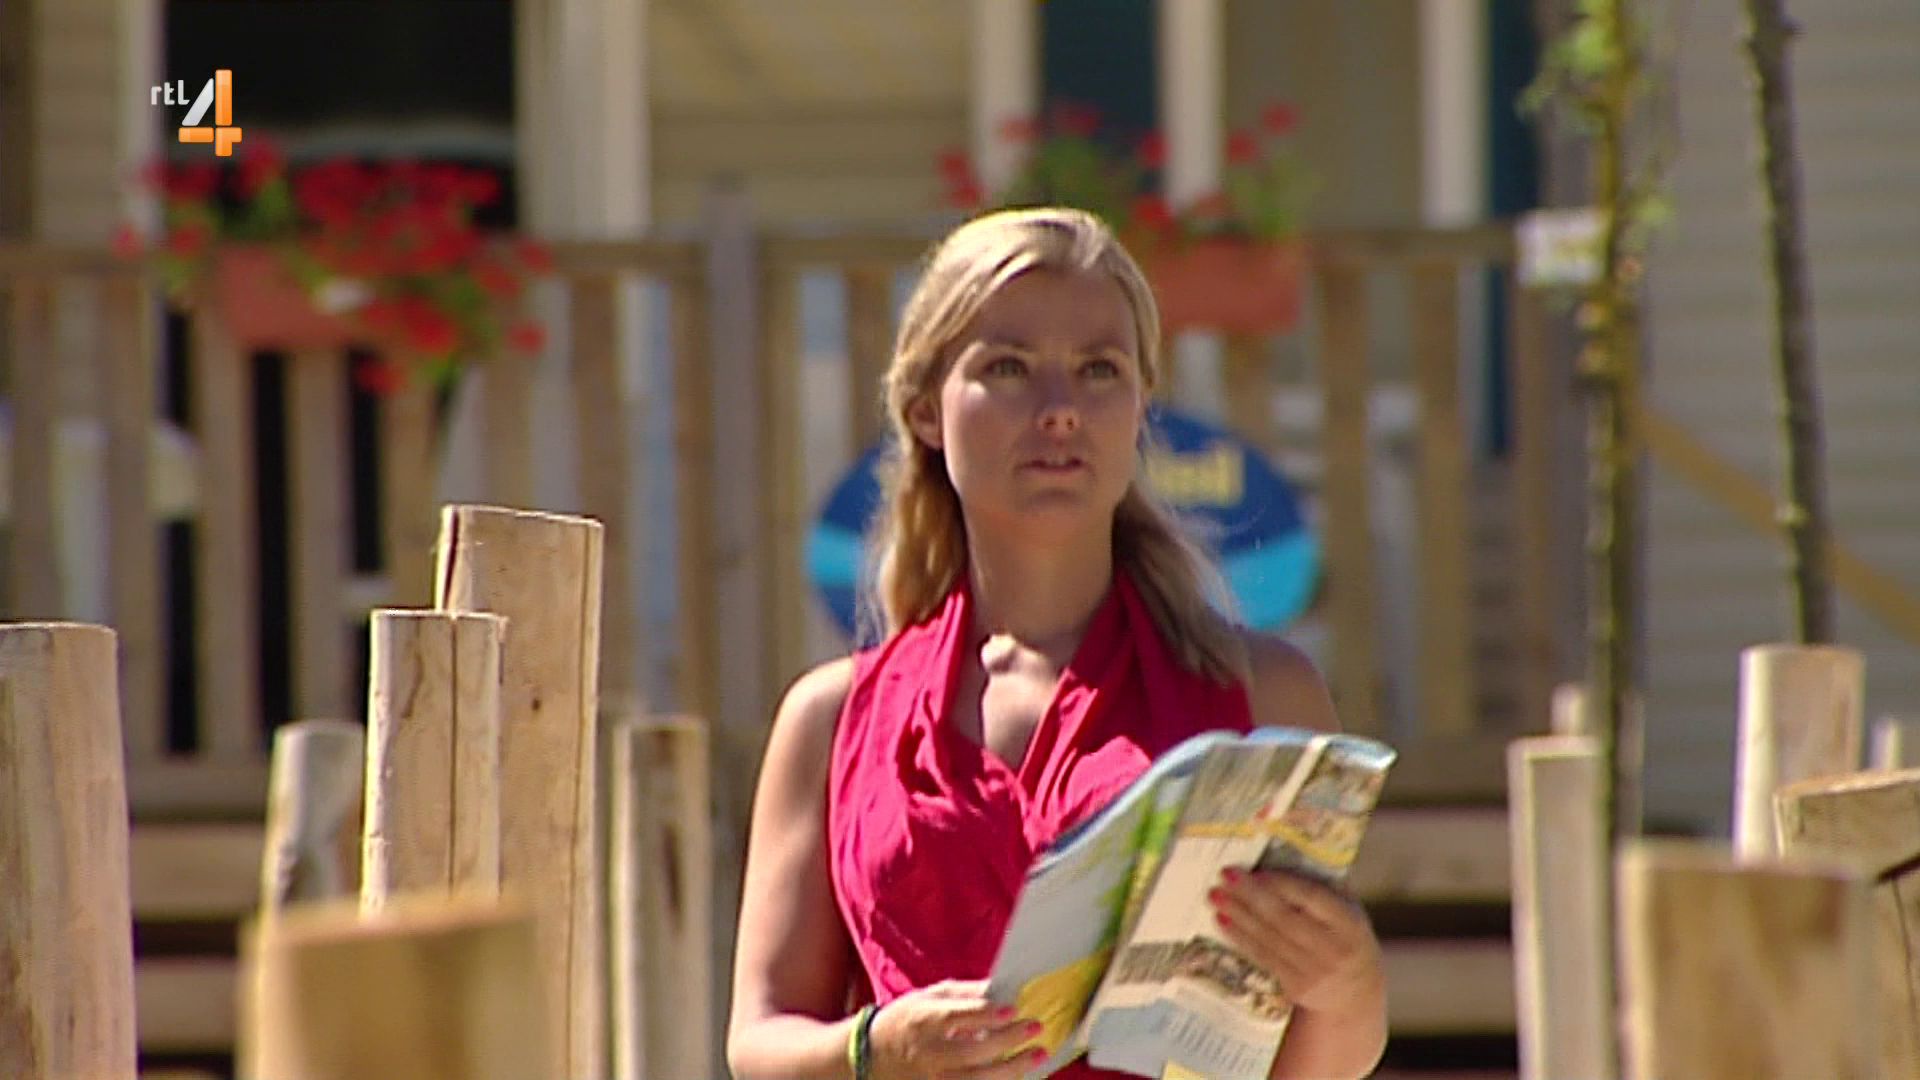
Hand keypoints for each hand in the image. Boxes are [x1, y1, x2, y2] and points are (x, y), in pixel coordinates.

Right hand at [867, 979, 1049, 1079]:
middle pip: (970, 1052)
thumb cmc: (907, 1020)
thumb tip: (1002, 988)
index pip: (955, 1017)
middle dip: (1007, 1041)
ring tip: (1038, 1055)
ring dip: (1011, 1070)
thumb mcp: (929, 997)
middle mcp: (927, 1054)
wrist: (870, 1056)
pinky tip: (1018, 1076)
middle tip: (1035, 1028)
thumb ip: (964, 994)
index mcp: (922, 1021)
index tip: (1013, 1009)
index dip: (985, 1014)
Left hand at [1206, 867, 1383, 1014]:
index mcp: (1349, 923)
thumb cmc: (1346, 939)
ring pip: (1268, 938)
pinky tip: (1223, 921)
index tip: (1257, 871)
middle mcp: (1332, 948)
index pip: (1313, 899)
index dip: (1283, 884)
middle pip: (1284, 918)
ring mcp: (1314, 971)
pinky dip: (1240, 937)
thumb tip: (1287, 856)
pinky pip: (1262, 957)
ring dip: (1238, 914)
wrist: (1357, 993)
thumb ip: (1327, 889)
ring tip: (1215, 895)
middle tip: (1225, 875)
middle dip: (1250, 895)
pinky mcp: (1295, 987)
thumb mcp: (1350, 913)